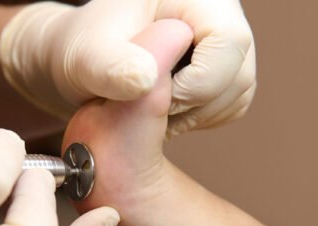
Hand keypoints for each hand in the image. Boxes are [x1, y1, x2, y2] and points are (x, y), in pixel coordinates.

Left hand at [0, 0, 255, 136]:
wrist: (81, 61)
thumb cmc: (82, 48)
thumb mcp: (86, 54)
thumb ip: (111, 65)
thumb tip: (146, 79)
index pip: (229, 43)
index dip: (195, 83)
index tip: (151, 93)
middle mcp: (220, 14)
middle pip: (237, 74)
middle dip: (188, 103)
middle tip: (141, 103)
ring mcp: (227, 44)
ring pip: (235, 95)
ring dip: (189, 115)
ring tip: (146, 105)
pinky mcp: (225, 72)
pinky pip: (227, 108)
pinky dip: (194, 119)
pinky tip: (160, 109)